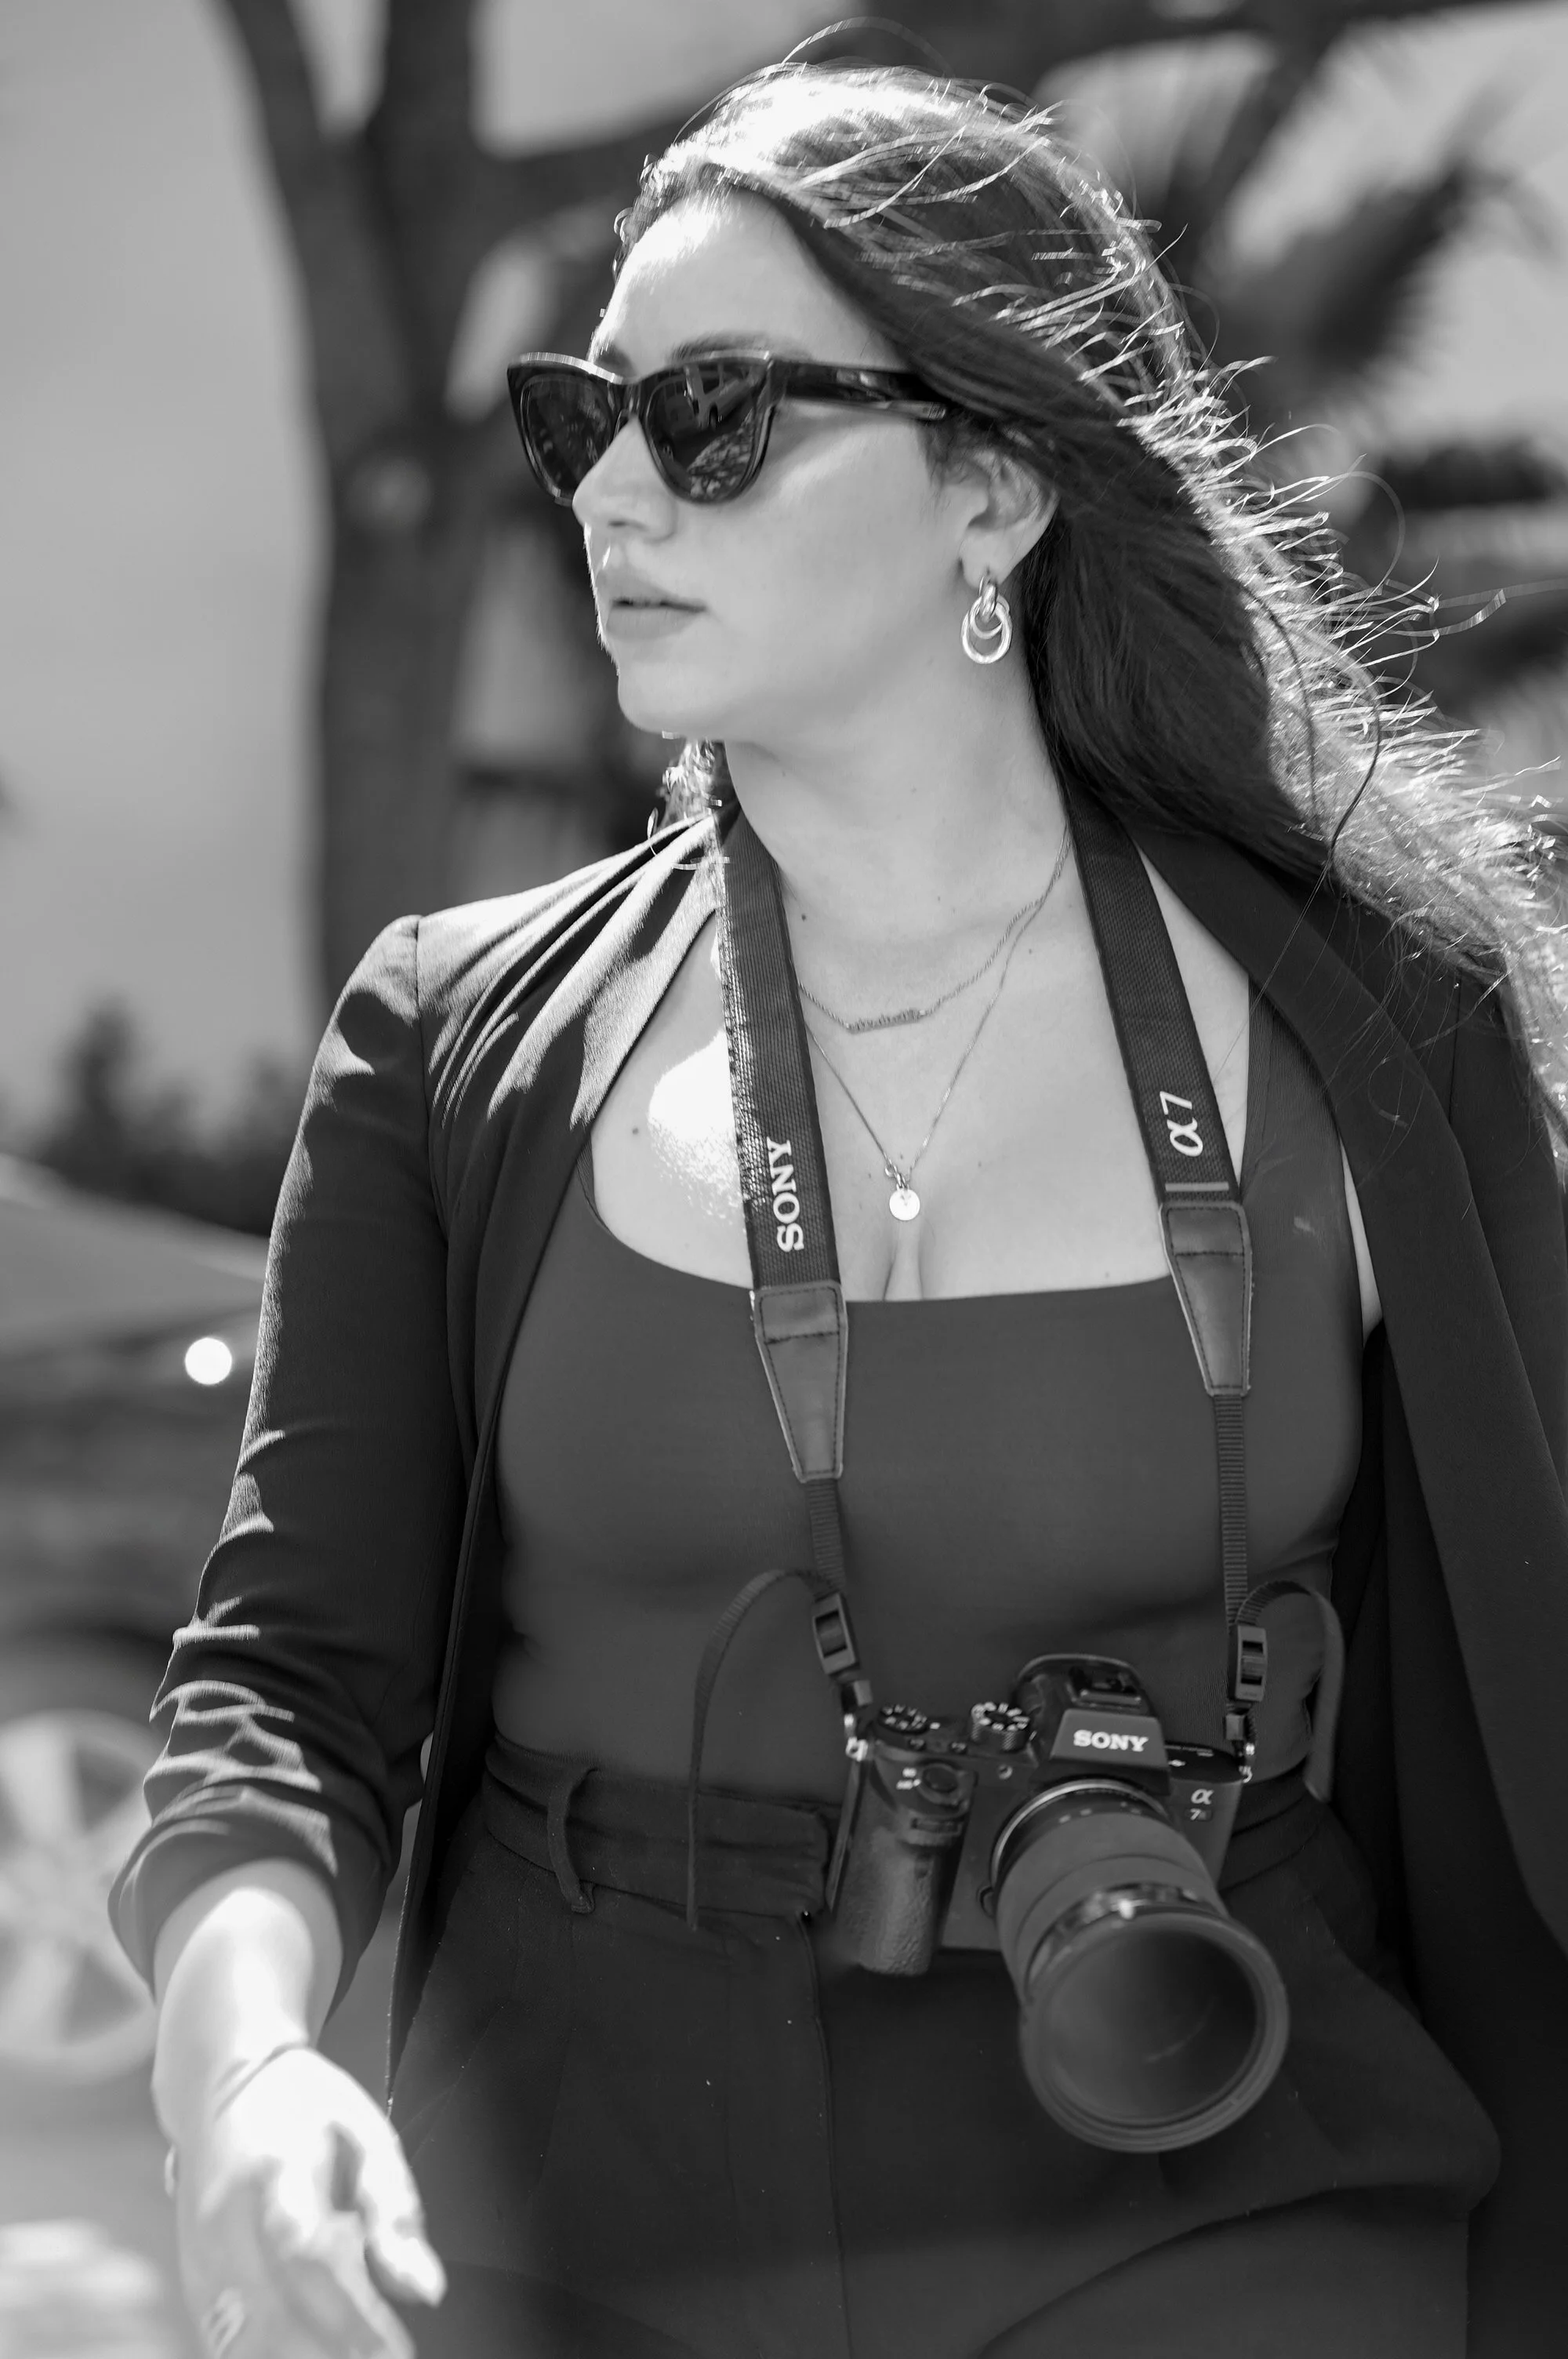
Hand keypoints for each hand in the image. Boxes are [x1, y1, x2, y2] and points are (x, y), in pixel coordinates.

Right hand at [174, 2046, 444, 2358]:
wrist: (221, 2086)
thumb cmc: (306, 2107)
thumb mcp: (367, 2134)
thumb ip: (396, 2212)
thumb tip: (427, 2290)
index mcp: (276, 2173)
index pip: (311, 2260)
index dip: (352, 2318)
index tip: (396, 2353)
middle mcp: (226, 2221)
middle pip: (272, 2317)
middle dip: (329, 2357)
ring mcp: (200, 2255)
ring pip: (242, 2343)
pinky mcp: (193, 2280)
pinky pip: (224, 2342)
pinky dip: (264, 2358)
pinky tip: (309, 2356)